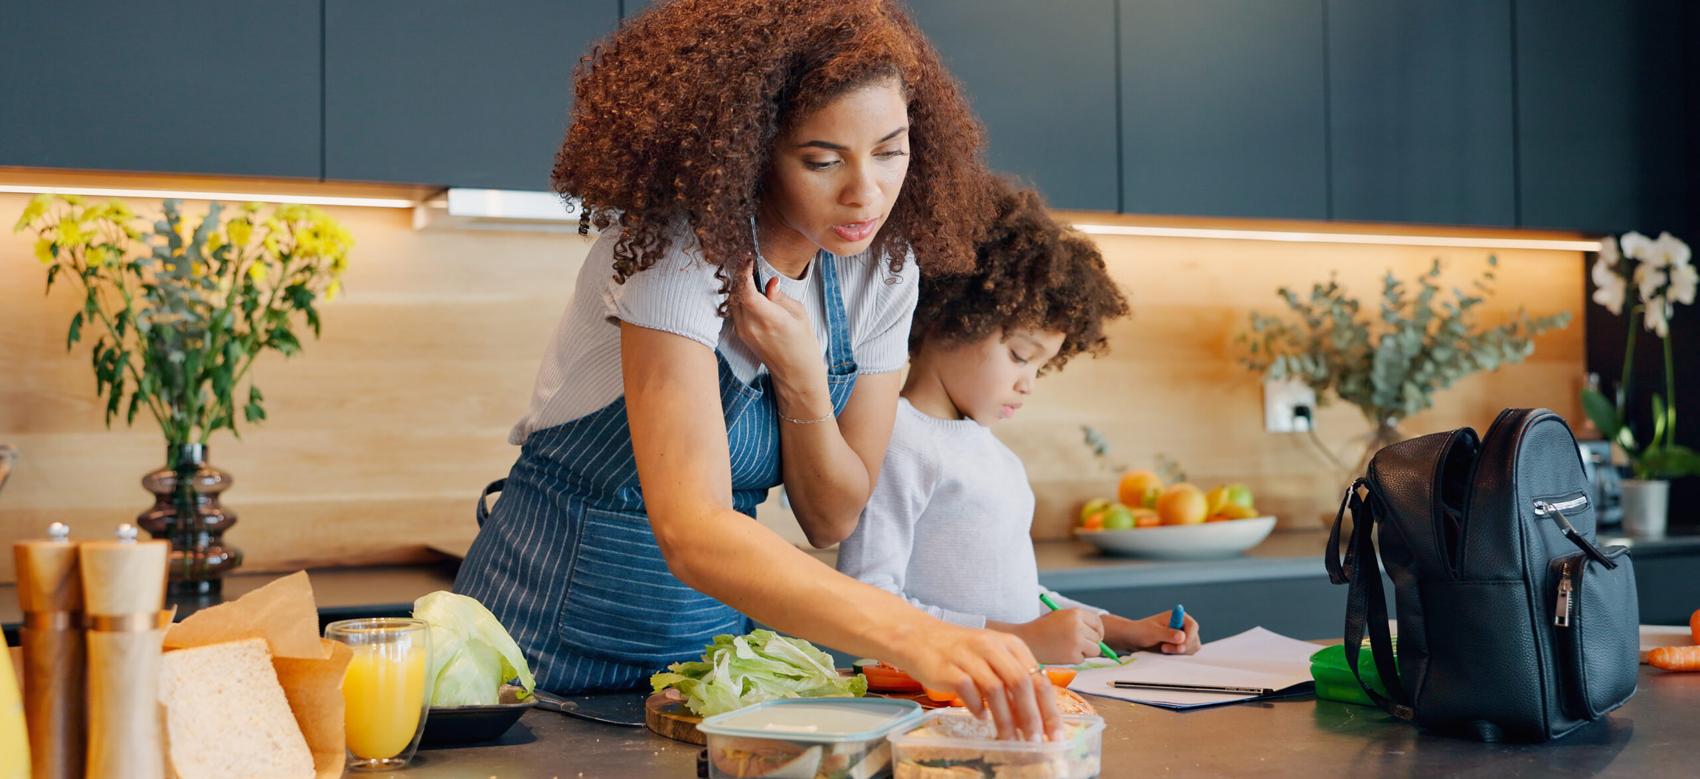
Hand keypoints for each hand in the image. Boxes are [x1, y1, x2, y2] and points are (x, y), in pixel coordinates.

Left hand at [733, 271, 825, 405]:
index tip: (749, 259)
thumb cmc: (803, 342)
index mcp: (770, 320)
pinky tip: (749, 291)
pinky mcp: (740, 334)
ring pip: (732, 300)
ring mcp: (743, 332)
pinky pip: (734, 310)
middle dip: (740, 275)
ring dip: (738, 286)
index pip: (747, 292)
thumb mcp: (799, 314)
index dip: (744, 272)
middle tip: (749, 262)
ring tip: (750, 275)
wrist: (795, 371)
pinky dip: (738, 297)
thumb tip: (770, 281)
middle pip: (736, 293)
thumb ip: (780, 297)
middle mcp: (752, 326)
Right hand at [896, 624, 1062, 740]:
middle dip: (1031, 717)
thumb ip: (1014, 681)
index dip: (1049, 709)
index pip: (1038, 678)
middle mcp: (992, 646)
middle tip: (1035, 741)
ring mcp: (969, 656)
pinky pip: (968, 690)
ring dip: (1005, 719)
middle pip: (1020, 683)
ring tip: (1008, 738)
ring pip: (996, 690)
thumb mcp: (994, 657)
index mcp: (1011, 644)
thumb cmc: (962, 652)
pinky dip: (977, 708)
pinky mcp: (947, 667)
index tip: (1054, 734)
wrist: (919, 637)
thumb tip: (1035, 718)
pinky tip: (981, 717)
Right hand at [994, 609, 1104, 664]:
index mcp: (1075, 613)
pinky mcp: (1073, 656)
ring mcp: (1077, 642)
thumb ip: (1079, 622)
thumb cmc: (1042, 628)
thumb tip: (1100, 637)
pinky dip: (1075, 658)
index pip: (1098, 622)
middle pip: (1098, 638)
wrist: (1026, 640)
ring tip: (1069, 648)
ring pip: (1095, 650)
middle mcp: (1078, 626)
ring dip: (1085, 652)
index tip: (1095, 636)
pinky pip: (1083, 659)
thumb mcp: (1061, 616)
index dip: (1097, 631)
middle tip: (1077, 644)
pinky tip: (1061, 653)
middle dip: (1090, 642)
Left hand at [1103, 611, 1200, 654]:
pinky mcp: (1180, 646)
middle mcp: (1183, 626)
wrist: (1134, 638)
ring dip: (1178, 652)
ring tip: (1163, 649)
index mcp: (1178, 616)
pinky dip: (1178, 655)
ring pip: (1191, 648)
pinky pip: (1186, 654)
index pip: (1192, 626)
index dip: (1190, 637)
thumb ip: (1168, 634)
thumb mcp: (1153, 632)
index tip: (1180, 646)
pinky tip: (1165, 652)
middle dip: (1182, 647)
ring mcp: (1183, 636)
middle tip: (1164, 648)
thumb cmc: (1141, 631)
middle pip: (1194, 639)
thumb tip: (1182, 637)